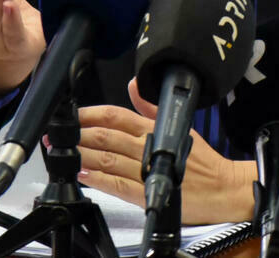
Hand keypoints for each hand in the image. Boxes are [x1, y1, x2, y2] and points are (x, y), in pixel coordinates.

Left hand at [76, 79, 255, 224]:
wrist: (223, 188)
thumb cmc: (201, 159)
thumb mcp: (177, 124)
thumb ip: (149, 106)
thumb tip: (133, 85)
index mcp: (153, 127)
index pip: (115, 115)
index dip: (89, 114)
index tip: (71, 115)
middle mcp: (147, 145)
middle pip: (105, 135)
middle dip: (77, 134)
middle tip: (55, 135)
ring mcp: (146, 169)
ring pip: (106, 158)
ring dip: (81, 154)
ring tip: (62, 152)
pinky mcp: (147, 192)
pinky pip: (117, 184)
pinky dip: (97, 179)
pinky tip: (82, 174)